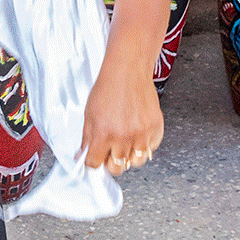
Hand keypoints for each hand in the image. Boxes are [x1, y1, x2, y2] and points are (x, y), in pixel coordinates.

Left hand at [80, 59, 163, 175]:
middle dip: (112, 162)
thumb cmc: (108, 88)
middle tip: (111, 150)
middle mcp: (123, 138)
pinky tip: (138, 131)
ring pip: (136, 162)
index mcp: (103, 134)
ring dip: (130, 155)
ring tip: (126, 141)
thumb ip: (87, 138)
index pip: (95, 164)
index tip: (96, 158)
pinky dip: (145, 144)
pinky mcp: (155, 129)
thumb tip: (83, 155)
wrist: (128, 71)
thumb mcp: (89, 114)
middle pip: (117, 168)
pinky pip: (151, 148)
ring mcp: (142, 135)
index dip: (94, 161)